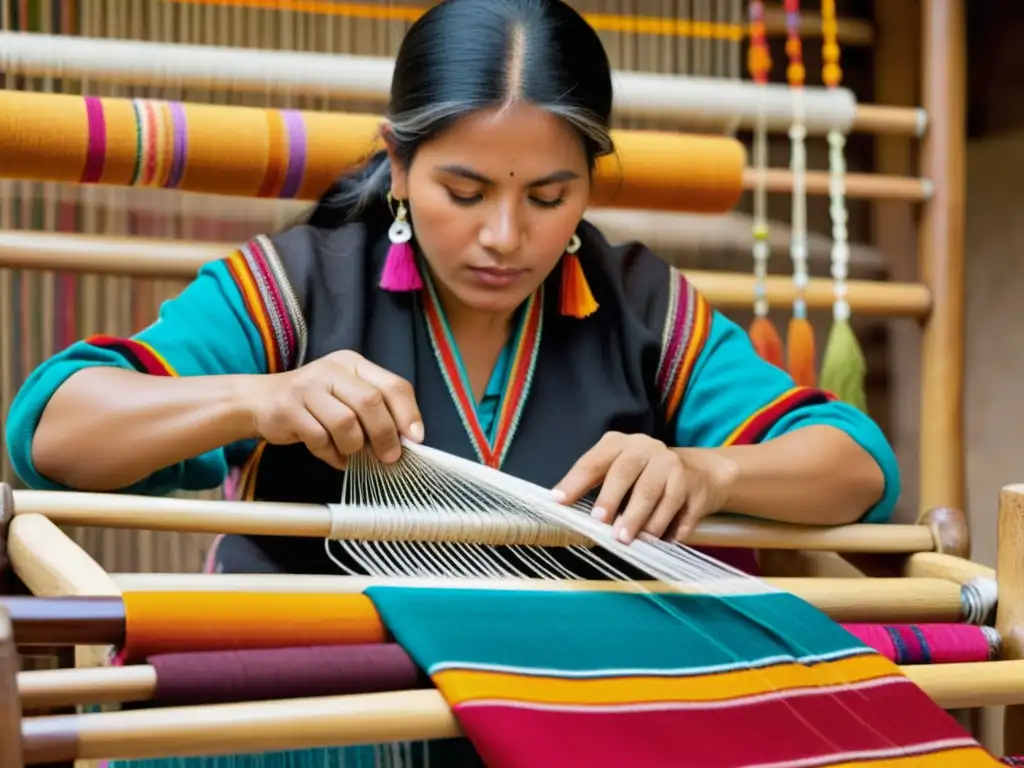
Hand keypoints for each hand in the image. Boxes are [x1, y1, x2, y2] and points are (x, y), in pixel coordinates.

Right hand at [247, 350, 422, 468]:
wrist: (259, 401)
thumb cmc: (315, 403)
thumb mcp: (347, 395)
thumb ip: (376, 409)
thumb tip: (408, 440)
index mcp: (353, 363)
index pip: (393, 385)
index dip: (408, 414)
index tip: (415, 439)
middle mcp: (332, 369)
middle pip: (371, 403)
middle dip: (385, 436)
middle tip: (389, 457)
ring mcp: (308, 387)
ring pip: (345, 424)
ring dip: (353, 447)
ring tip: (350, 453)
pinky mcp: (288, 409)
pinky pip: (320, 439)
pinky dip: (331, 454)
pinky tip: (332, 455)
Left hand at [553, 432, 736, 544]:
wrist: (699, 472)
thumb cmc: (644, 477)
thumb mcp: (619, 472)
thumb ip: (596, 486)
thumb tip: (565, 510)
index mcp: (620, 444)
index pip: (594, 461)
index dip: (575, 482)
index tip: (559, 501)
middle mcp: (647, 449)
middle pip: (625, 472)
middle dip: (610, 499)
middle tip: (601, 524)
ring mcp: (673, 465)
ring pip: (652, 493)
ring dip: (638, 520)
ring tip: (626, 539)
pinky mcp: (693, 485)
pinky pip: (677, 510)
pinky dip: (667, 529)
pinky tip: (660, 542)